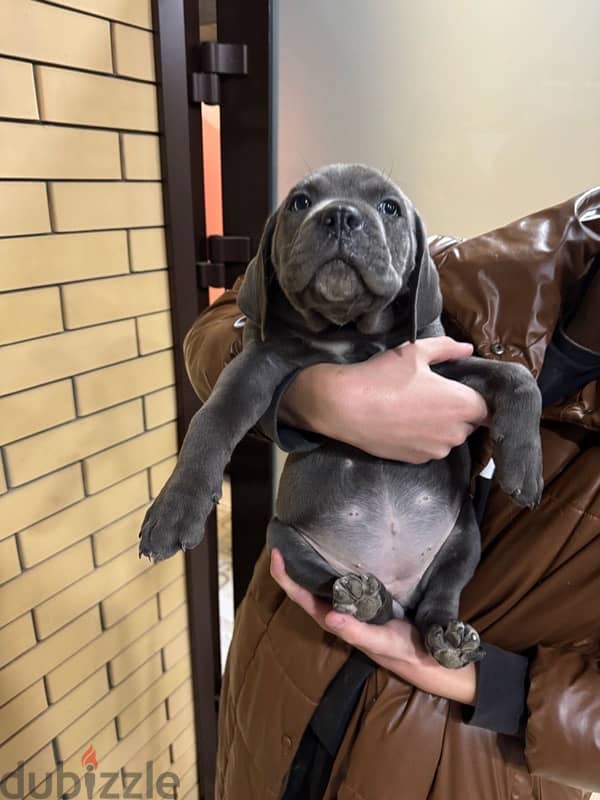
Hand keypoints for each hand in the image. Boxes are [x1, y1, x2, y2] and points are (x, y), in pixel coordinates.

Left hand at [270, 549, 476, 704]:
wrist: (424, 654)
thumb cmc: (400, 649)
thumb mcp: (381, 641)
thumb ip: (356, 632)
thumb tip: (330, 616)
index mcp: (332, 619)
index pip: (300, 596)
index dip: (284, 576)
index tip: (276, 551)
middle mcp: (335, 609)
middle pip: (304, 585)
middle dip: (291, 561)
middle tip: (285, 531)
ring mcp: (348, 603)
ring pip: (321, 580)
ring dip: (310, 559)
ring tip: (303, 533)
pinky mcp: (363, 596)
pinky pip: (341, 577)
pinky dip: (333, 561)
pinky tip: (336, 545)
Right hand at [279, 337, 488, 461]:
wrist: (346, 408)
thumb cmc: (382, 377)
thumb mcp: (415, 352)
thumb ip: (447, 349)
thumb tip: (468, 349)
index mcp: (461, 404)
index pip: (487, 406)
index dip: (475, 396)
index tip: (460, 389)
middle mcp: (454, 432)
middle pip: (469, 423)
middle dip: (458, 411)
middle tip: (433, 394)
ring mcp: (436, 449)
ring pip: (450, 437)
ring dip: (441, 426)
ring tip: (416, 409)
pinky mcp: (417, 460)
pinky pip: (431, 448)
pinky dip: (424, 438)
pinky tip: (404, 422)